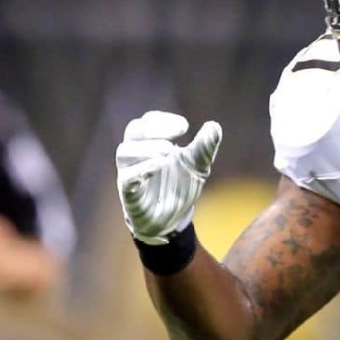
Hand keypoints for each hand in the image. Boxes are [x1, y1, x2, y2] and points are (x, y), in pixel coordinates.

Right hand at [115, 111, 220, 244]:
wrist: (173, 220)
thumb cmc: (179, 186)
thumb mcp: (198, 165)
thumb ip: (205, 146)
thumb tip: (214, 126)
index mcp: (150, 144)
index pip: (147, 122)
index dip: (162, 120)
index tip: (184, 126)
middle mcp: (136, 156)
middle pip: (133, 131)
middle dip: (154, 128)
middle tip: (178, 135)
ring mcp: (130, 174)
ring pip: (124, 152)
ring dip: (148, 148)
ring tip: (170, 151)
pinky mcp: (129, 194)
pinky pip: (127, 178)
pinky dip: (142, 169)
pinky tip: (160, 165)